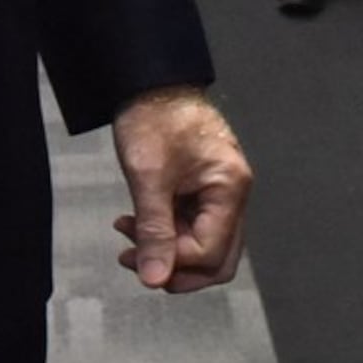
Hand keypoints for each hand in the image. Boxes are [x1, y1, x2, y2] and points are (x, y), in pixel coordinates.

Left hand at [108, 86, 249, 291]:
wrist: (152, 83)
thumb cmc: (154, 119)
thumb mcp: (148, 176)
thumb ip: (153, 230)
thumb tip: (153, 279)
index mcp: (230, 187)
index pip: (210, 251)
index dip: (174, 262)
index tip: (135, 254)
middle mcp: (234, 194)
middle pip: (218, 259)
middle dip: (177, 269)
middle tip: (137, 262)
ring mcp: (222, 193)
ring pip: (205, 246)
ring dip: (168, 252)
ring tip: (127, 237)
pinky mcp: (206, 191)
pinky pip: (194, 227)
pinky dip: (167, 234)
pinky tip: (136, 224)